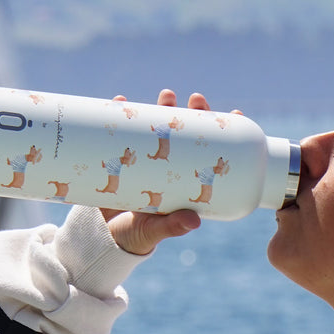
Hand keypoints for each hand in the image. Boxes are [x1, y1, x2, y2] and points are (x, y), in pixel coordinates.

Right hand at [102, 88, 212, 254]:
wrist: (99, 237)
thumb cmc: (132, 237)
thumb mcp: (152, 232)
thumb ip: (171, 227)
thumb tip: (194, 222)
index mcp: (182, 185)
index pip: (208, 154)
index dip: (222, 133)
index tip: (234, 112)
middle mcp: (168, 170)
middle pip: (185, 135)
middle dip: (193, 114)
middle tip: (196, 99)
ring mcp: (145, 162)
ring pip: (159, 128)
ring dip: (163, 109)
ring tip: (167, 95)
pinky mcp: (120, 158)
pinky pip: (123, 131)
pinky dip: (122, 115)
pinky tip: (121, 100)